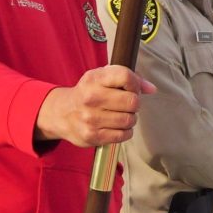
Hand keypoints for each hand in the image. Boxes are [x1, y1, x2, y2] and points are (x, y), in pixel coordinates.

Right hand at [36, 65, 152, 148]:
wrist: (61, 114)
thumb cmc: (87, 93)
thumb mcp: (102, 78)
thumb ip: (128, 78)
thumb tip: (151, 89)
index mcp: (94, 79)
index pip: (126, 76)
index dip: (135, 83)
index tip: (132, 88)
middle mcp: (91, 97)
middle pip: (132, 101)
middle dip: (134, 103)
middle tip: (127, 104)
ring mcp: (91, 118)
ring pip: (129, 120)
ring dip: (130, 119)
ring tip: (121, 115)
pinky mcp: (92, 136)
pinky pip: (123, 135)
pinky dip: (126, 131)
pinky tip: (118, 126)